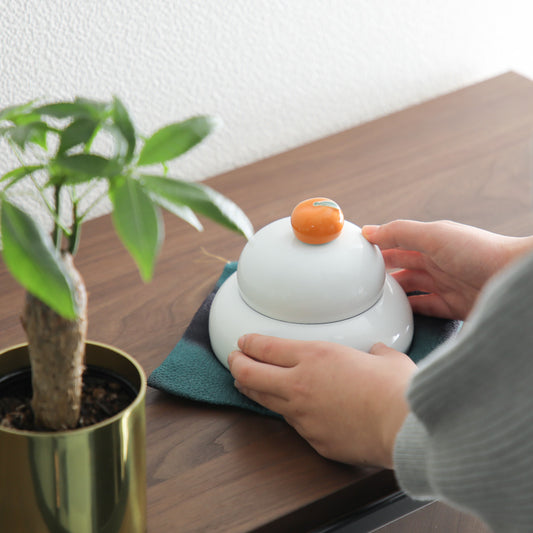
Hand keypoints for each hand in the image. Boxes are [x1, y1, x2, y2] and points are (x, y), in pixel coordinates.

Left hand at [228, 334, 415, 467]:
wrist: (403, 427)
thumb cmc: (395, 389)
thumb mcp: (387, 359)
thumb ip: (376, 353)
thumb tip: (378, 352)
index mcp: (315, 356)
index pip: (266, 347)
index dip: (249, 343)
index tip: (243, 342)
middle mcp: (300, 383)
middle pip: (250, 373)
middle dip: (236, 363)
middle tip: (233, 359)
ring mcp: (302, 414)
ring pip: (264, 400)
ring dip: (250, 389)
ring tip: (244, 384)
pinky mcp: (312, 438)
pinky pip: (292, 424)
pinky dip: (286, 414)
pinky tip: (288, 412)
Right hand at [363, 220, 532, 319]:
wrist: (513, 280)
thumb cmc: (479, 252)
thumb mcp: (434, 235)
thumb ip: (400, 232)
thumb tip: (368, 230)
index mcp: (432, 241)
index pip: (397, 241)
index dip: (378, 244)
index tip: (356, 252)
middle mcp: (437, 261)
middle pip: (402, 265)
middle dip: (381, 270)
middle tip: (358, 278)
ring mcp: (444, 284)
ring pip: (410, 288)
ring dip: (393, 291)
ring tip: (372, 298)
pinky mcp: (452, 307)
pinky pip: (424, 308)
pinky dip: (409, 310)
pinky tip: (395, 313)